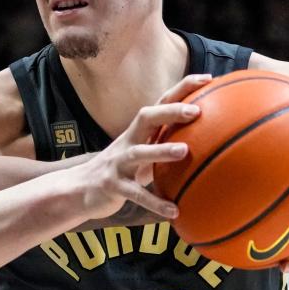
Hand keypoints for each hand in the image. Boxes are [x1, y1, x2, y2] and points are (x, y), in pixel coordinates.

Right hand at [76, 74, 211, 219]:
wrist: (80, 189)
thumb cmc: (122, 170)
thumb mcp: (142, 155)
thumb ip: (165, 146)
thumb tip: (207, 145)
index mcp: (138, 131)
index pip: (161, 102)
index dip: (182, 88)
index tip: (208, 79)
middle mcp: (127, 141)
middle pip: (147, 118)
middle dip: (170, 111)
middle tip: (196, 112)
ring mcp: (118, 162)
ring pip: (139, 153)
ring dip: (161, 151)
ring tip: (184, 152)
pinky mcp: (112, 185)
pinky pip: (135, 194)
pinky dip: (154, 202)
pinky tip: (174, 211)